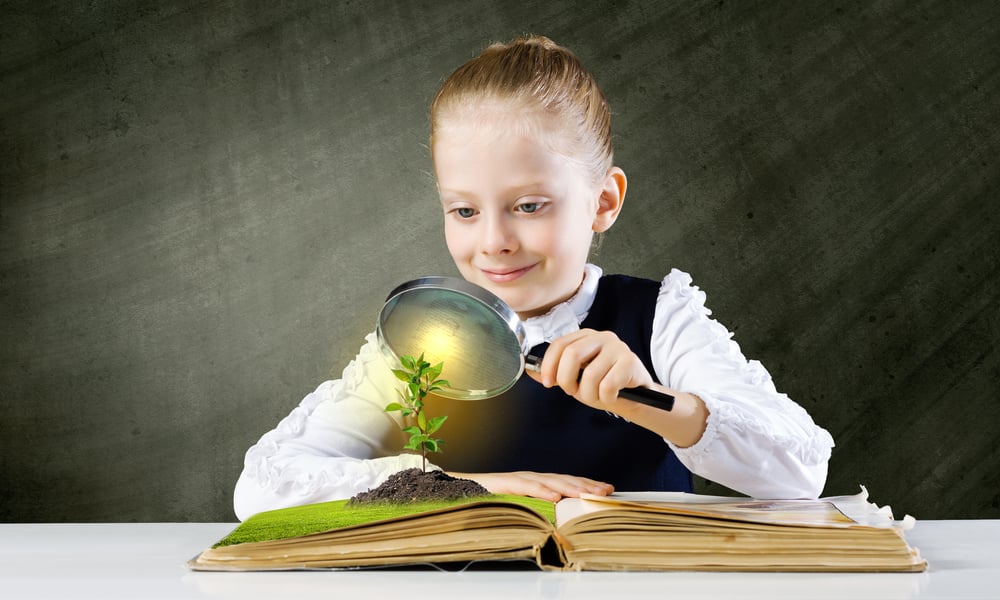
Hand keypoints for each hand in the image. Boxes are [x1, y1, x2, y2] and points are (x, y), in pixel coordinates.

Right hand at [446, 471, 613, 501]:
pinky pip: (526, 487)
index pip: (567, 483)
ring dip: (570, 486)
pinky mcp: (505, 484)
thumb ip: (538, 508)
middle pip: (564, 479)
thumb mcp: (520, 506)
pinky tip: (554, 495)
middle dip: (586, 484)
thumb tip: (560, 517)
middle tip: (606, 490)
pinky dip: (541, 490)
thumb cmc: (490, 500)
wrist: (459, 490)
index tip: (607, 490)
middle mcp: (531, 478)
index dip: (587, 485)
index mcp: (537, 483)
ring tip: (587, 492)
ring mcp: (519, 479)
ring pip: (549, 481)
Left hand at [526, 328, 654, 416]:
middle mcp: (602, 337)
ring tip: (596, 396)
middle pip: (572, 354)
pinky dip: (605, 398)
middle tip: (572, 391)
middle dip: (567, 379)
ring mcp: (618, 347)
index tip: (548, 383)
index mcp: (585, 337)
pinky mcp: (630, 361)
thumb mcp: (576, 378)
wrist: (636, 396)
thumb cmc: (603, 384)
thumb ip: (555, 373)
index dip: (549, 365)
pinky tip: (612, 396)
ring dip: (589, 394)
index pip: (560, 344)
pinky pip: (608, 385)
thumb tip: (529, 370)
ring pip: (590, 375)